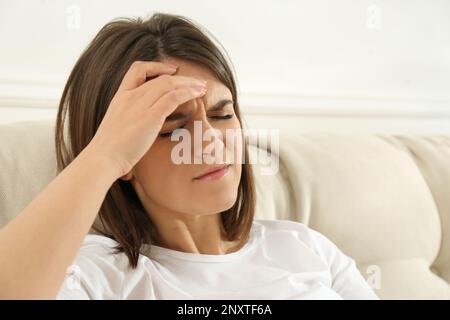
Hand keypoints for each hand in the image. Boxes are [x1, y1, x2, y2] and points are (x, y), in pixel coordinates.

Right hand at [86, 61, 206, 178]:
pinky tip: (198, 95)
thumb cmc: (109, 151)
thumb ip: (129, 122)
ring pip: (169, 84)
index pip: (136, 70)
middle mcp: (130, 97)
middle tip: (197, 82)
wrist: (102, 159)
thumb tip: (139, 131)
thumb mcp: (117, 129)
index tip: (171, 71)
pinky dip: (187, 93)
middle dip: (182, 78)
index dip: (156, 66)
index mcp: (120, 98)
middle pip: (160, 78)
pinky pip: (173, 98)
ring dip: (189, 84)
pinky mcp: (149, 117)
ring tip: (202, 87)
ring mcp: (139, 105)